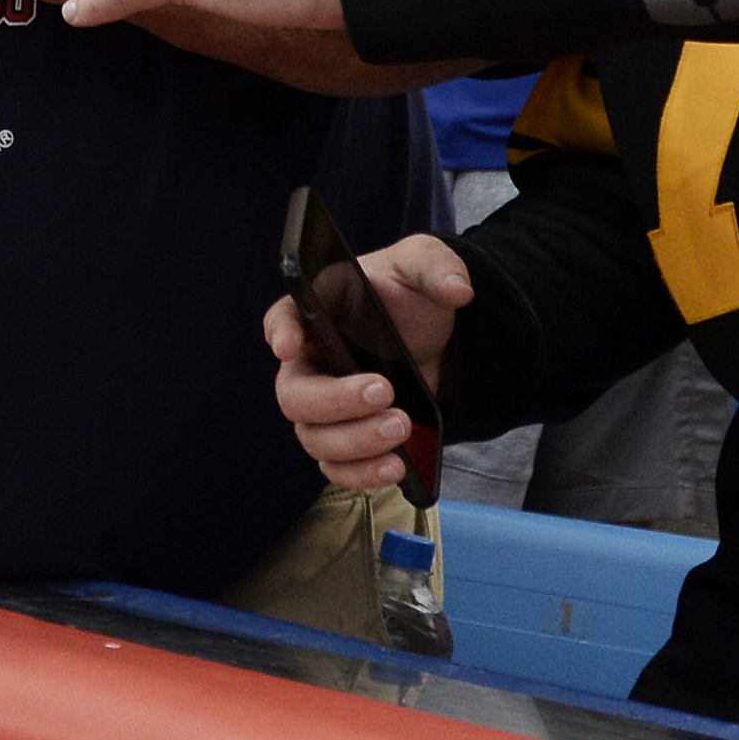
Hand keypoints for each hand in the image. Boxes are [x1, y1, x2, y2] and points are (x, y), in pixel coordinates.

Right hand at [264, 235, 473, 490]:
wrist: (438, 341)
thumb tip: (457, 290)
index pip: (283, 317)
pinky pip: (338, 468)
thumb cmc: (413, 298)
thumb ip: (437, 268)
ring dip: (355, 442)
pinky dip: (362, 474)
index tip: (290, 345)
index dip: (280, 332)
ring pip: (315, 438)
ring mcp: (326, 407)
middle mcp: (312, 362)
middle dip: (336, 401)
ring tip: (401, 428)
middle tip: (384, 391)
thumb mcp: (426, 265)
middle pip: (294, 393)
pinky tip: (395, 467)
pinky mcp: (349, 439)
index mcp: (319, 312)